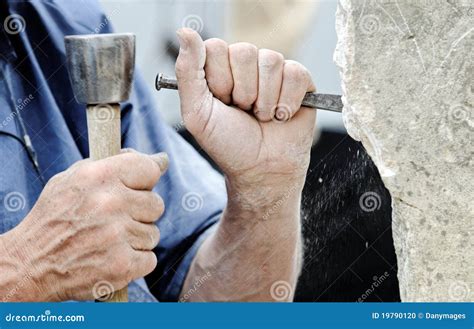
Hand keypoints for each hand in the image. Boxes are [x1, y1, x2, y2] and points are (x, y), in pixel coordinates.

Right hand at [2, 151, 166, 300]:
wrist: (30, 264)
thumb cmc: (54, 217)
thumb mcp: (73, 179)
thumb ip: (114, 164)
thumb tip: (159, 160)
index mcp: (98, 176)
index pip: (149, 169)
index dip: (147, 179)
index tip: (142, 186)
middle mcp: (110, 203)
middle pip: (156, 204)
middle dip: (140, 213)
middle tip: (116, 219)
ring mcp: (117, 235)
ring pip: (153, 233)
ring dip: (136, 239)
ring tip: (109, 240)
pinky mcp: (122, 265)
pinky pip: (150, 259)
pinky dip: (135, 261)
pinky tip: (113, 257)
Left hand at [175, 28, 315, 195]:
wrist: (262, 170)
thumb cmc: (229, 145)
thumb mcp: (198, 113)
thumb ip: (188, 72)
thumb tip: (185, 31)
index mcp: (219, 69)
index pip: (216, 47)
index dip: (219, 79)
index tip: (221, 102)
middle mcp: (246, 65)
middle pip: (244, 51)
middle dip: (243, 92)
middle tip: (244, 112)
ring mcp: (274, 71)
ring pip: (271, 61)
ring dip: (265, 101)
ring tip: (262, 117)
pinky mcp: (300, 80)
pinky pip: (295, 72)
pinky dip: (287, 102)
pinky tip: (282, 116)